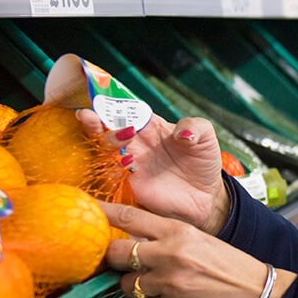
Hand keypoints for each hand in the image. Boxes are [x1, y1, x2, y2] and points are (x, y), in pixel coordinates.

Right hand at [78, 109, 231, 233]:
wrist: (206, 196)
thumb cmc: (202, 162)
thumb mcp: (205, 137)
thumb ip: (196, 127)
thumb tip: (182, 134)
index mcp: (149, 126)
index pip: (125, 110)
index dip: (110, 104)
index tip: (100, 101)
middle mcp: (134, 143)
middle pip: (105, 130)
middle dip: (95, 122)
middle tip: (90, 117)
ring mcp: (129, 165)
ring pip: (103, 152)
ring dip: (101, 143)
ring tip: (108, 137)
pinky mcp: (130, 187)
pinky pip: (110, 178)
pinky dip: (110, 170)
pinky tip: (120, 164)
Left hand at [104, 202, 295, 297]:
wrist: (259, 295)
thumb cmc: (232, 267)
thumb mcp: (200, 240)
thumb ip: (167, 238)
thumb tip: (133, 241)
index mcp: (179, 231)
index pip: (130, 217)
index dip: (104, 214)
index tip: (88, 211)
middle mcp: (171, 254)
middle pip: (117, 253)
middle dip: (114, 259)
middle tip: (119, 261)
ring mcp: (170, 283)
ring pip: (126, 285)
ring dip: (134, 286)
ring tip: (155, 284)